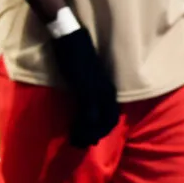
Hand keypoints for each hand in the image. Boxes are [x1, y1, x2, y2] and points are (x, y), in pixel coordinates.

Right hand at [51, 28, 119, 147]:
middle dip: (96, 135)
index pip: (113, 114)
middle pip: (109, 120)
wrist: (70, 38)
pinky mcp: (85, 89)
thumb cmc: (78, 54)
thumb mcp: (88, 75)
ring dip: (87, 134)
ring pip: (98, 121)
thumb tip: (87, 102)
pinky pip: (87, 114)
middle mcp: (107, 90)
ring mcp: (97, 90)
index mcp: (108, 87)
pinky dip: (81, 128)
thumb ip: (90, 88)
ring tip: (76, 143)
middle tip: (83, 144)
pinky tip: (73, 134)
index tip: (93, 138)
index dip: (105, 129)